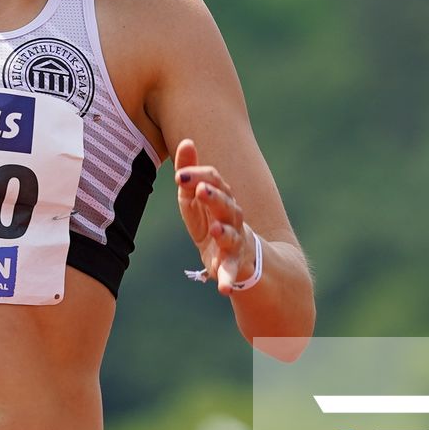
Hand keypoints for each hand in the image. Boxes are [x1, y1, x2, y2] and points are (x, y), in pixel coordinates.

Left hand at [174, 137, 256, 294]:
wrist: (248, 258)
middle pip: (226, 205)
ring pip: (232, 236)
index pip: (214, 182)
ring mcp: (235, 242)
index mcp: (222, 198)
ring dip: (224, 233)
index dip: (199, 178)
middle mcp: (232, 217)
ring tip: (215, 231)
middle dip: (214, 197)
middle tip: (202, 191)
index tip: (180, 176)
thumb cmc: (214, 223)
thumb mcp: (197, 201)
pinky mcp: (235, 266)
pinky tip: (223, 289)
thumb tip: (187, 141)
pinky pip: (232, 273)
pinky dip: (228, 279)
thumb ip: (190, 175)